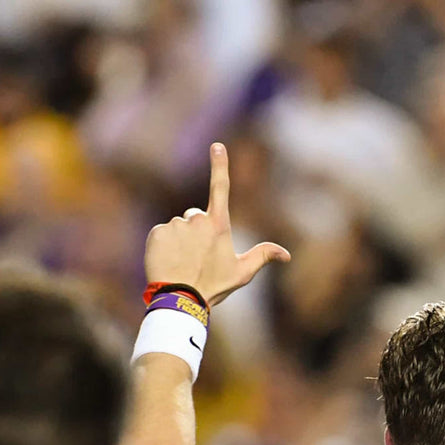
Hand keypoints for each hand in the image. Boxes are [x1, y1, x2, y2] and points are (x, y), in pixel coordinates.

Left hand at [144, 143, 290, 305]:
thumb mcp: (242, 273)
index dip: (220, 165)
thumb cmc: (214, 286)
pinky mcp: (157, 233)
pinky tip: (168, 262)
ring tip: (182, 262)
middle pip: (195, 216)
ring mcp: (175, 225)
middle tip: (198, 258)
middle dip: (196, 231)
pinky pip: (162, 234)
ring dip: (180, 240)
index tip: (217, 145)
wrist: (180, 299)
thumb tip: (287, 254)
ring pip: (178, 227)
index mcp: (219, 225)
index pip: (221, 188)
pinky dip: (164, 246)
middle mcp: (197, 220)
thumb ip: (263, 256)